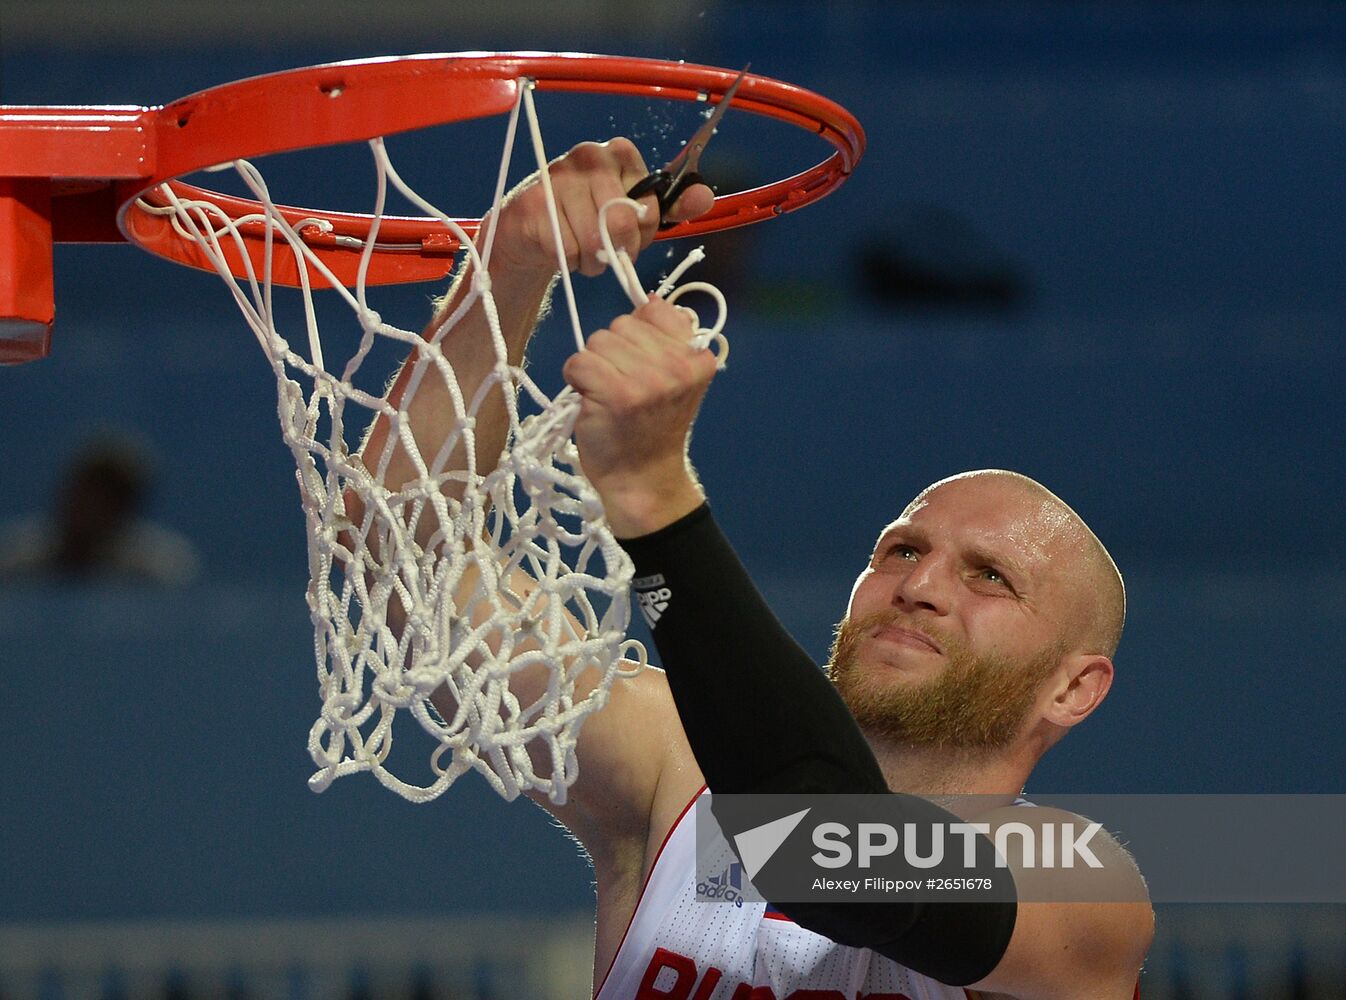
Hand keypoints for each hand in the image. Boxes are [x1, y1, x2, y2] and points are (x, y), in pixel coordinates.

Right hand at [481, 138, 713, 278]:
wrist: (532, 234)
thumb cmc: (588, 221)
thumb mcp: (635, 215)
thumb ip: (671, 207)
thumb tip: (705, 197)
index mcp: (619, 153)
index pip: (649, 206)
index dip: (643, 231)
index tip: (629, 232)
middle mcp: (589, 156)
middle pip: (622, 224)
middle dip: (619, 250)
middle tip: (605, 249)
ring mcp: (558, 177)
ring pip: (594, 243)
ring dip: (593, 263)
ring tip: (582, 252)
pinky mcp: (534, 205)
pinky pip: (568, 253)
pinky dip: (569, 264)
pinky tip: (561, 251)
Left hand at [563, 296, 720, 536]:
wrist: (642, 477)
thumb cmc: (651, 427)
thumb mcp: (675, 380)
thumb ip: (667, 339)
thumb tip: (650, 300)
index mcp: (698, 358)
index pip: (655, 311)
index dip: (638, 336)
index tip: (642, 366)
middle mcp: (678, 366)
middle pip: (621, 325)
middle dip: (613, 352)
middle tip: (624, 389)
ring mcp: (649, 380)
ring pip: (597, 341)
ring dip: (593, 367)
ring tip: (609, 397)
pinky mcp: (617, 394)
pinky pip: (578, 362)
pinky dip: (576, 381)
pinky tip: (593, 402)